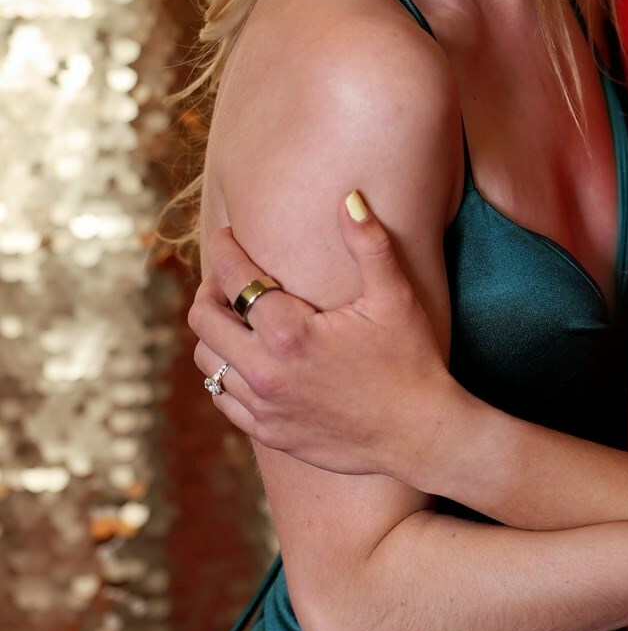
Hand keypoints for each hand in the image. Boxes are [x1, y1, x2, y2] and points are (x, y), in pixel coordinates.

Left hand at [190, 193, 451, 484]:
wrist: (421, 435)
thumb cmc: (412, 360)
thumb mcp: (394, 298)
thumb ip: (369, 244)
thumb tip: (350, 195)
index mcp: (290, 333)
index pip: (232, 280)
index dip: (224, 249)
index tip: (229, 233)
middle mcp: (265, 372)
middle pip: (204, 319)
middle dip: (211, 288)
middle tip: (232, 276)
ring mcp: (264, 407)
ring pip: (207, 360)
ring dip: (215, 332)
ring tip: (239, 315)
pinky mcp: (269, 432)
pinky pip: (222, 397)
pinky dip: (226, 372)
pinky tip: (250, 358)